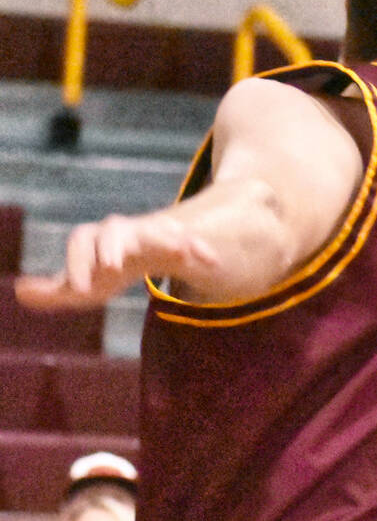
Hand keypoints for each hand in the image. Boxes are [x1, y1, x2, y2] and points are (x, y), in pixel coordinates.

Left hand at [16, 212, 220, 310]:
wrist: (148, 251)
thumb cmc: (107, 269)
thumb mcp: (81, 285)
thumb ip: (53, 291)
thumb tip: (21, 290)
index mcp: (94, 239)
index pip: (80, 240)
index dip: (75, 263)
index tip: (76, 289)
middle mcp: (122, 231)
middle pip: (114, 229)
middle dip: (112, 246)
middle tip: (110, 267)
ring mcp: (152, 234)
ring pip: (157, 231)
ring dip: (167, 240)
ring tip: (181, 253)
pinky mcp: (180, 243)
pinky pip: (192, 242)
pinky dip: (201, 250)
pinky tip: (213, 263)